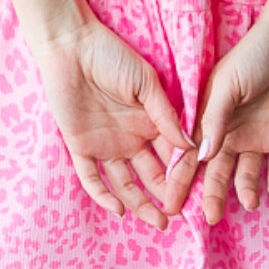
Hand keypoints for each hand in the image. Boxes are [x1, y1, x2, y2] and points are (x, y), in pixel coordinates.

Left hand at [30, 16, 196, 230]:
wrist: (72, 46)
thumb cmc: (112, 56)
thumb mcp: (146, 83)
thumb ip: (166, 115)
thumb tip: (192, 146)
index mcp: (149, 122)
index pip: (171, 156)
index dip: (183, 175)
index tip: (196, 194)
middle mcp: (130, 138)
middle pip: (151, 176)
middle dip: (165, 196)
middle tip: (177, 215)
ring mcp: (105, 145)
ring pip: (125, 183)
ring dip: (139, 203)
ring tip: (157, 221)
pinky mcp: (79, 147)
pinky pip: (91, 178)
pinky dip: (103, 195)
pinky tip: (118, 208)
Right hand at [167, 19, 268, 225]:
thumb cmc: (253, 56)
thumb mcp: (226, 85)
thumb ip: (213, 120)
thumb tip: (201, 158)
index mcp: (210, 119)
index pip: (190, 156)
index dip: (179, 181)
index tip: (171, 206)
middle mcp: (230, 133)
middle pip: (217, 173)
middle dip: (213, 196)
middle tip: (210, 218)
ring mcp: (257, 137)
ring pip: (246, 175)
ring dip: (246, 190)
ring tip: (249, 202)